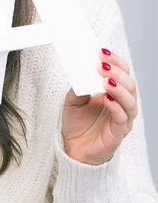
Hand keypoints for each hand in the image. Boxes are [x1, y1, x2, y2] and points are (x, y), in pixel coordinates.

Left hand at [62, 48, 137, 164]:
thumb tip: (80, 72)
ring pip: (130, 101)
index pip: (121, 73)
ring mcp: (122, 119)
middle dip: (117, 72)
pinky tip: (106, 99)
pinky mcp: (117, 133)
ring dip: (119, 88)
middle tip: (102, 65)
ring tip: (106, 80)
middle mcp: (121, 104)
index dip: (114, 62)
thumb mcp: (72, 101)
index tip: (102, 52)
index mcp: (113, 93)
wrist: (73, 149)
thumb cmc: (77, 124)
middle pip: (129, 84)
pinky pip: (122, 119)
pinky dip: (116, 107)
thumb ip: (78, 87)